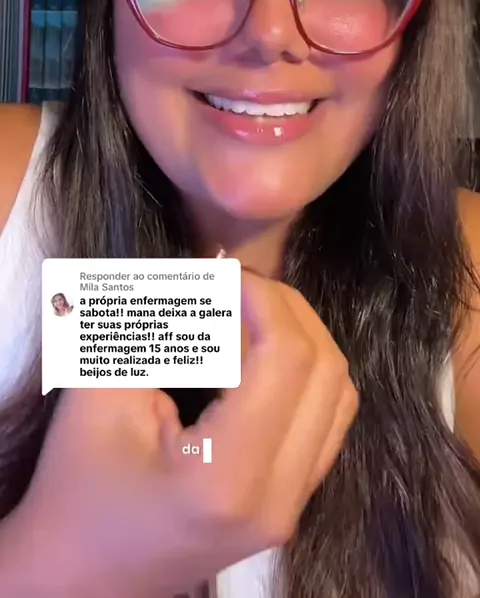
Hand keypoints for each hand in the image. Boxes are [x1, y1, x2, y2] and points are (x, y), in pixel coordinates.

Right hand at [0, 271, 357, 597]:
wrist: (80, 578)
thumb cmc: (77, 488)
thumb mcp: (99, 396)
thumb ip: (152, 327)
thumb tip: (200, 273)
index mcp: (228, 478)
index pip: (287, 358)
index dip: (264, 297)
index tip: (222, 273)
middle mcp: (279, 499)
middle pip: (326, 370)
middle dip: (285, 310)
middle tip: (233, 286)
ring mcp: (292, 509)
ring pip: (338, 394)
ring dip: (301, 338)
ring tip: (248, 314)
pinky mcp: (291, 505)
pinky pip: (328, 422)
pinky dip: (305, 374)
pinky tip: (259, 357)